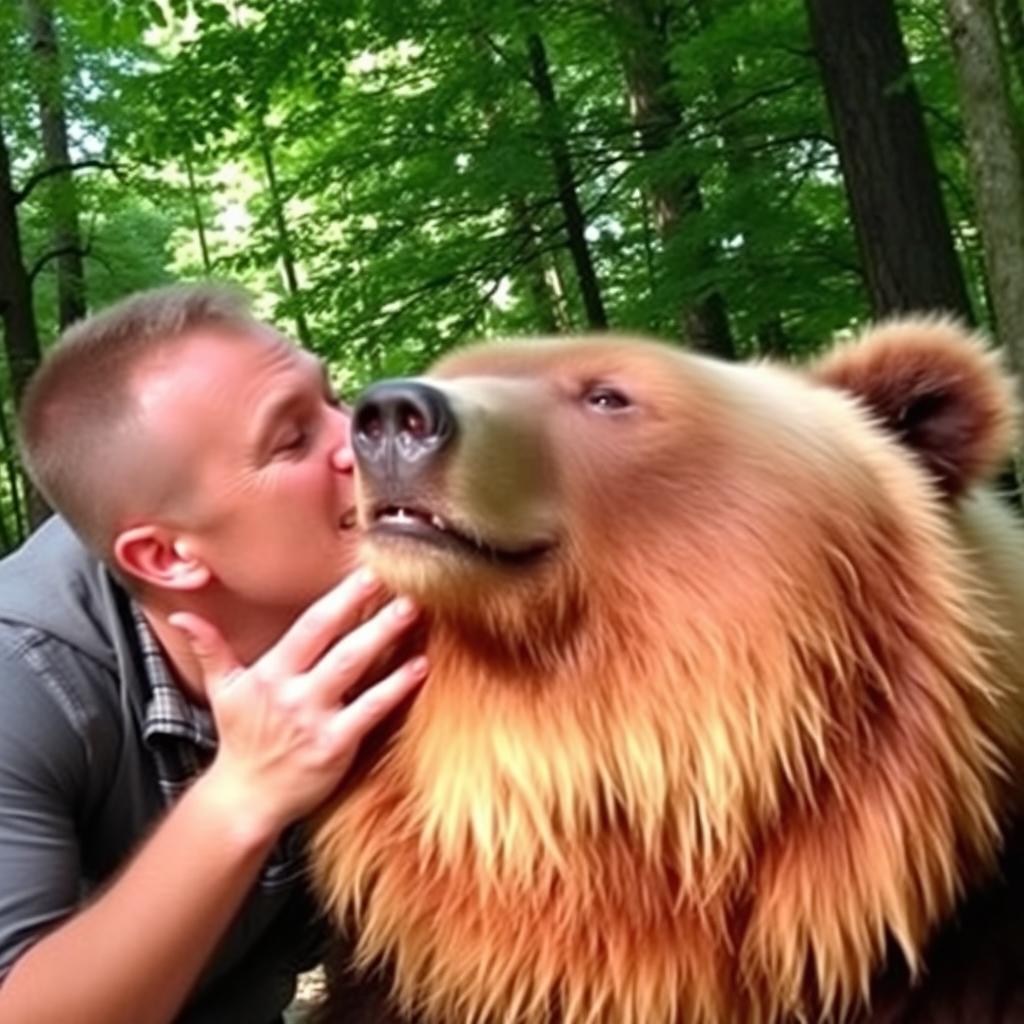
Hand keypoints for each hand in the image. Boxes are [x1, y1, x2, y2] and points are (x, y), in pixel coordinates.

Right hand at [168, 569, 426, 842]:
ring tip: (412, 611)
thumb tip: (183, 615)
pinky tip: (420, 666)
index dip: (339, 598)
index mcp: (271, 673)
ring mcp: (314, 718)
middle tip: (398, 580)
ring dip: (384, 637)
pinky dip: (396, 687)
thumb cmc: (241, 739)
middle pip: (335, 642)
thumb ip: (211, 648)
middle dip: (366, 609)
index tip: (367, 572)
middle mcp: (292, 691)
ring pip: (353, 669)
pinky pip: (371, 710)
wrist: (245, 798)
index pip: (310, 626)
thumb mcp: (222, 691)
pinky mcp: (335, 746)